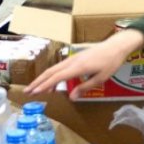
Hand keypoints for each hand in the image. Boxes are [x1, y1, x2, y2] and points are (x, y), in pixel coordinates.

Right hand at [25, 29, 143, 98]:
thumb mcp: (101, 78)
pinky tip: (53, 82)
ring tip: (37, 89)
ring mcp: (73, 58)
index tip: (34, 92)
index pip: (57, 77)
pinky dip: (52, 74)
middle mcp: (72, 61)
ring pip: (54, 68)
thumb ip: (85, 87)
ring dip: (44, 78)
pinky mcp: (75, 57)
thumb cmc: (111, 62)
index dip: (44, 86)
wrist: (116, 46)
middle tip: (27, 91)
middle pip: (51, 72)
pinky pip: (60, 67)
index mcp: (77, 67)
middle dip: (38, 82)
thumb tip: (71, 97)